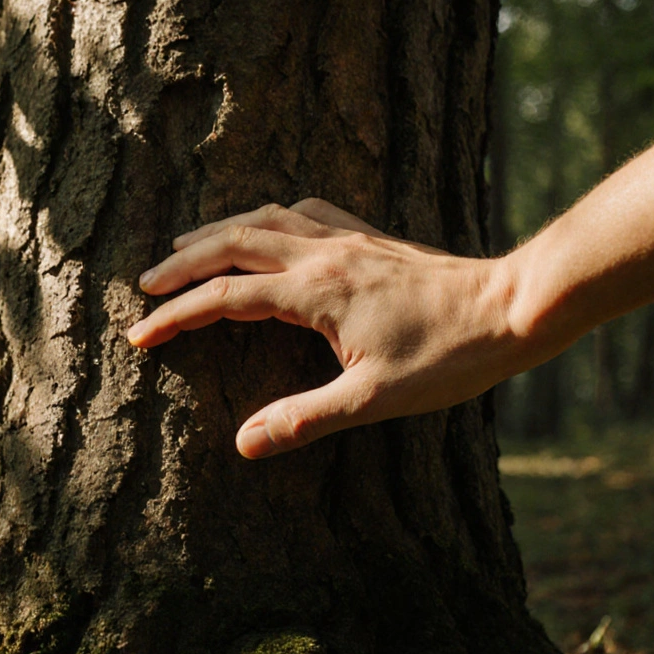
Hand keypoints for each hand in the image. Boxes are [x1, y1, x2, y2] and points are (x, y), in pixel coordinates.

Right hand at [128, 198, 536, 459]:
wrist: (512, 307)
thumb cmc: (448, 357)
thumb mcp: (375, 399)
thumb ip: (304, 419)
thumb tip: (243, 442)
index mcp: (316, 292)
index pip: (226, 298)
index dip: (177, 316)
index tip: (140, 335)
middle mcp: (324, 253)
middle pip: (233, 243)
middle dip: (182, 263)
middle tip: (145, 284)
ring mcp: (348, 238)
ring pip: (265, 217)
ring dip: (218, 230)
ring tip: (185, 247)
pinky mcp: (370, 235)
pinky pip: (305, 210)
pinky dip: (270, 215)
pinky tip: (267, 225)